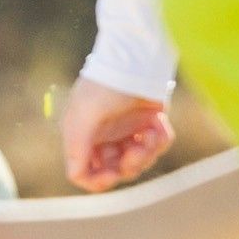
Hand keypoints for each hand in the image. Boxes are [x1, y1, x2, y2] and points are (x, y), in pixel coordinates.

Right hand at [57, 76, 173, 190]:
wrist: (136, 58)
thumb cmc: (105, 86)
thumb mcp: (84, 117)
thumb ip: (77, 149)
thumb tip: (77, 177)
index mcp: (83, 137)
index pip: (86, 174)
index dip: (100, 181)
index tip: (114, 174)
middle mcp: (105, 137)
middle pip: (117, 171)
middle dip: (130, 163)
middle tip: (138, 149)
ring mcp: (128, 131)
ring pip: (140, 161)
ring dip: (148, 150)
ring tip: (151, 131)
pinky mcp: (150, 123)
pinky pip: (159, 145)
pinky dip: (161, 138)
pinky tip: (159, 122)